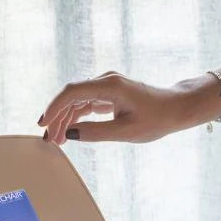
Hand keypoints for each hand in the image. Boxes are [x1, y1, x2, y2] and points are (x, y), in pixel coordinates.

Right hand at [39, 71, 220, 144]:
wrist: (176, 108)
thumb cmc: (157, 119)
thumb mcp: (126, 132)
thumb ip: (96, 132)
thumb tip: (70, 134)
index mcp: (111, 86)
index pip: (73, 92)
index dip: (54, 108)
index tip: (44, 125)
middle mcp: (106, 81)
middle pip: (71, 96)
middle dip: (57, 117)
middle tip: (50, 140)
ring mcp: (107, 86)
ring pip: (77, 100)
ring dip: (65, 119)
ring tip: (57, 140)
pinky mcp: (108, 93)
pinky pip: (86, 103)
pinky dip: (76, 116)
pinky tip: (68, 131)